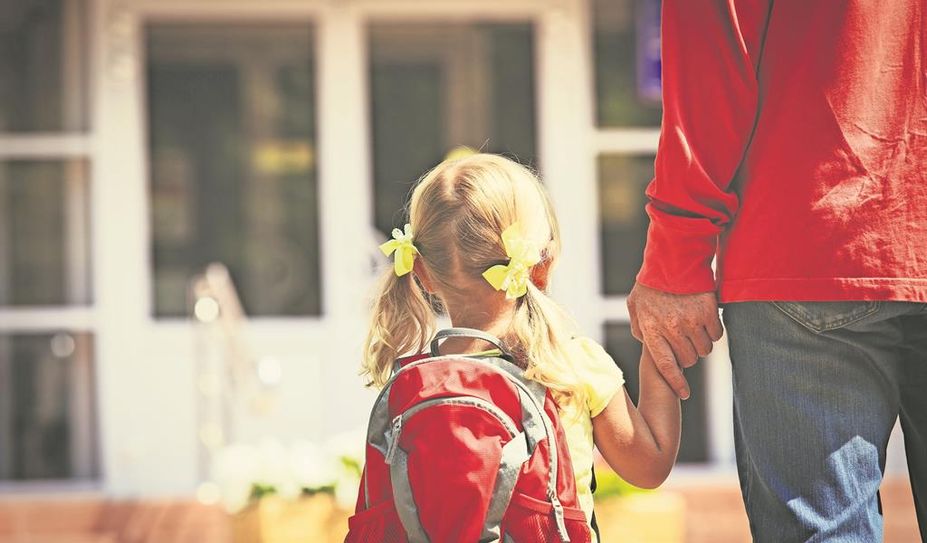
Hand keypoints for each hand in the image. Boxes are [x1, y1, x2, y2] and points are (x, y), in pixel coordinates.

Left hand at [627, 282, 722, 398]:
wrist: (673, 258)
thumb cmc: (651, 282)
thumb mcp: (635, 305)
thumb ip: (638, 327)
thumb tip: (644, 342)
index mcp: (652, 330)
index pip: (666, 366)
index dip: (676, 383)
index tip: (685, 394)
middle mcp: (672, 329)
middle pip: (688, 360)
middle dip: (687, 356)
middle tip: (685, 343)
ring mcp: (692, 321)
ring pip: (704, 350)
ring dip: (701, 344)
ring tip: (694, 329)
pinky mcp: (709, 312)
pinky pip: (717, 335)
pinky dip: (713, 331)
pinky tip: (706, 320)